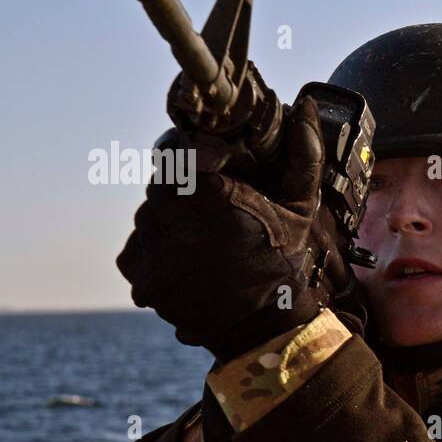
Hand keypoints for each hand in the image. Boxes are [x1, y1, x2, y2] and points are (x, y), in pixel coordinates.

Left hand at [116, 96, 326, 361]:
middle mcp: (176, 221)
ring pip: (147, 219)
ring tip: (204, 244)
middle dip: (185, 194)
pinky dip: (156, 254)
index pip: (178, 153)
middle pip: (161, 186)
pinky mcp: (143, 281)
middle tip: (213, 214)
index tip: (217, 170)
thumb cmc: (286, 265)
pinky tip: (188, 265)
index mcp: (212, 196)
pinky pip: (137, 252)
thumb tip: (304, 109)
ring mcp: (155, 253)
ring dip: (170, 224)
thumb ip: (301, 155)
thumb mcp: (301, 208)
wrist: (266, 331)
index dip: (197, 159)